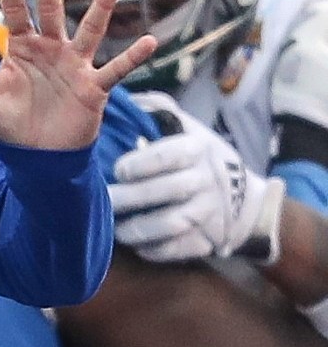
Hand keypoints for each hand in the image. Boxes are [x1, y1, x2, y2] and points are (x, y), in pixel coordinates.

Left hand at [0, 0, 156, 148]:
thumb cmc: (7, 125)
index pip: (15, 10)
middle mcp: (50, 49)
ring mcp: (74, 66)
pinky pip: (117, 69)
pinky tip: (150, 41)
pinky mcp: (93, 87)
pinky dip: (133, 57)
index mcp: (22, 48)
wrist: (35, 158)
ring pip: (90, 28)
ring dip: (103, 5)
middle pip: (51, 7)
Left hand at [110, 92, 284, 263]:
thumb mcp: (187, 128)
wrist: (244, 200)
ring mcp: (208, 213)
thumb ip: (158, 109)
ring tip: (112, 226)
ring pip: (171, 224)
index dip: (140, 164)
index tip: (117, 169)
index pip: (169, 156)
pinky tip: (133, 243)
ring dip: (136, 228)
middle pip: (166, 191)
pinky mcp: (205, 241)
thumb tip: (126, 96)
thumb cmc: (199, 158)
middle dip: (129, 198)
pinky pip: (177, 250)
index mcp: (198, 149)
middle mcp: (206, 181)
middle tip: (102, 199)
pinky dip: (152, 249)